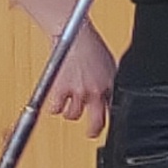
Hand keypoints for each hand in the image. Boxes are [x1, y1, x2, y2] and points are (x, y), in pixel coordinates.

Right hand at [48, 21, 119, 139]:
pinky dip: (54, 106)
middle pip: (96, 123)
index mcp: (110, 85)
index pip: (113, 112)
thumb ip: (109, 83)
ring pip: (72, 116)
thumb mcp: (109, 65)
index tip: (106, 123)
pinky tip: (56, 98)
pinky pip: (55, 109)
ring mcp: (78, 92)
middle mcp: (95, 91)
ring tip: (69, 102)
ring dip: (69, 111)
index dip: (110, 120)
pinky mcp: (60, 89)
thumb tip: (111, 93)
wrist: (75, 34)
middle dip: (93, 131)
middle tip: (90, 133)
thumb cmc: (91, 46)